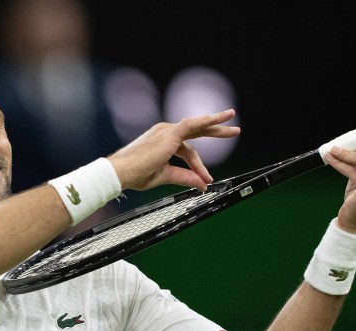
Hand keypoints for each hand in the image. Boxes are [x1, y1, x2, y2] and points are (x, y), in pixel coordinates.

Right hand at [108, 110, 240, 191]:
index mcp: (163, 142)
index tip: (206, 179)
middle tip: (233, 130)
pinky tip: (218, 120)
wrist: (122, 172)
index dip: (199, 166)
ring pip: (197, 126)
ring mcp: (167, 132)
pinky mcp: (169, 133)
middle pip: (196, 131)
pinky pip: (192, 125)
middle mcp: (165, 133)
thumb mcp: (166, 176)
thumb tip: (202, 184)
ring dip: (216, 125)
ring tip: (232, 124)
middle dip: (216, 131)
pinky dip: (206, 122)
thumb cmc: (136, 174)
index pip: (187, 151)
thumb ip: (185, 177)